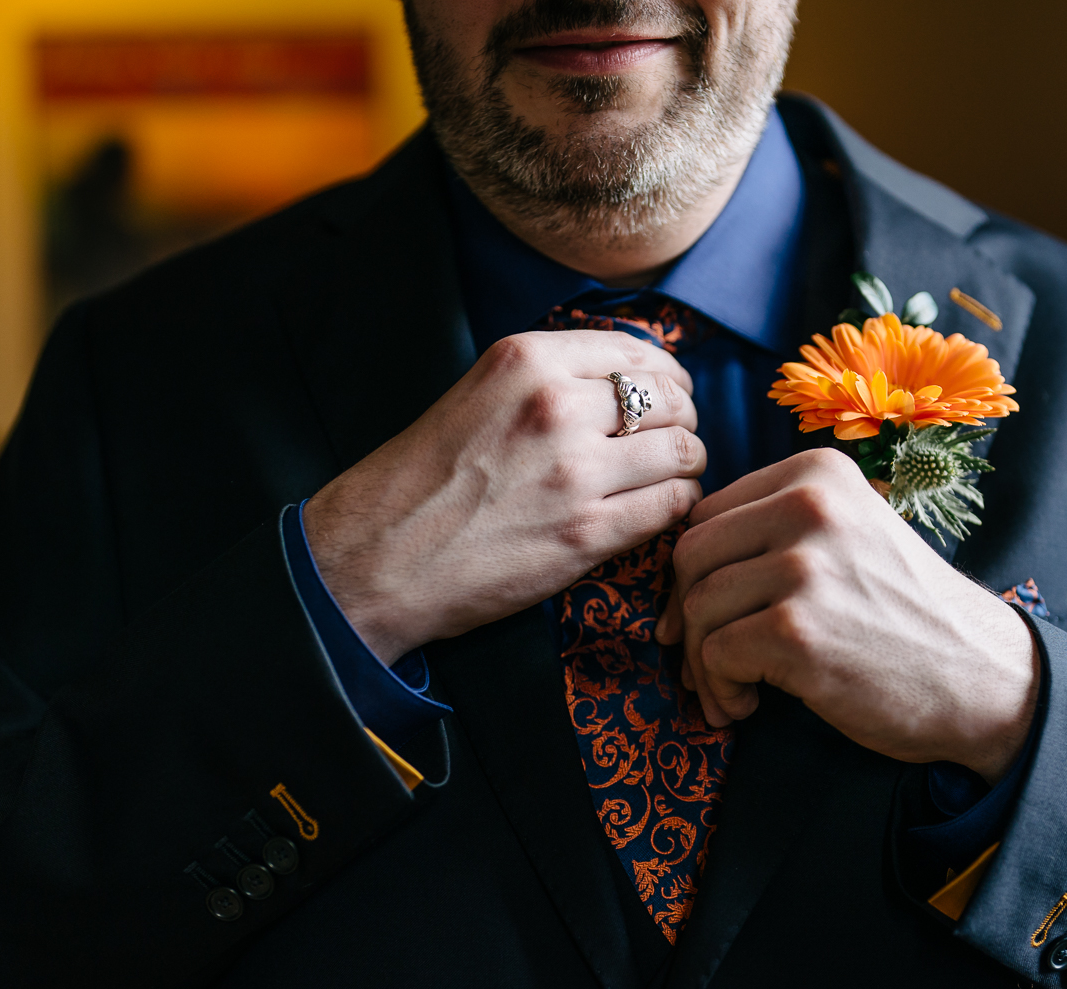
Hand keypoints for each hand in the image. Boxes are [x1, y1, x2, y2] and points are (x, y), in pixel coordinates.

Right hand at [305, 331, 703, 663]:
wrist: (378, 558)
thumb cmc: (422, 481)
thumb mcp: (479, 394)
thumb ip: (548, 379)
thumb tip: (629, 379)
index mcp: (527, 360)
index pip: (638, 352)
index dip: (666, 377)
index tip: (669, 396)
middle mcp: (556, 406)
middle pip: (670, 400)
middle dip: (683, 421)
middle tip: (674, 441)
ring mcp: (575, 471)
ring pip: (683, 451)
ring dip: (687, 465)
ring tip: (672, 477)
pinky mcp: (587, 533)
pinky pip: (671, 505)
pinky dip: (678, 505)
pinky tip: (661, 511)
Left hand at [654, 449, 1038, 782]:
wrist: (981, 677)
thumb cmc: (905, 616)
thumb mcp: (850, 537)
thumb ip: (776, 531)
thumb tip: (679, 568)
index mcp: (818, 474)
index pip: (709, 514)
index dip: (696, 574)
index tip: (708, 617)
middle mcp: (809, 506)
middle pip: (691, 557)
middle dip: (688, 618)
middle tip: (709, 664)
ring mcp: (804, 567)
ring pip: (698, 608)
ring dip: (702, 664)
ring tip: (735, 693)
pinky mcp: (797, 630)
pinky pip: (715, 654)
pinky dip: (721, 689)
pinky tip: (750, 706)